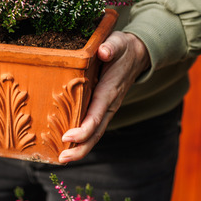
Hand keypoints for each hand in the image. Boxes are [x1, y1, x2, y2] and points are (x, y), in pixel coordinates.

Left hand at [58, 31, 149, 162]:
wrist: (138, 53)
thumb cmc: (123, 47)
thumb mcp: (117, 42)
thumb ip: (110, 47)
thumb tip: (104, 51)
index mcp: (110, 90)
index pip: (97, 114)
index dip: (84, 128)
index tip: (68, 137)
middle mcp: (109, 104)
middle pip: (96, 132)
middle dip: (81, 147)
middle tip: (62, 158)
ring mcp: (107, 108)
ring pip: (95, 133)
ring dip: (80, 148)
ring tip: (62, 159)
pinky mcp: (103, 108)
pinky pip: (93, 127)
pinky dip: (82, 139)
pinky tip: (68, 146)